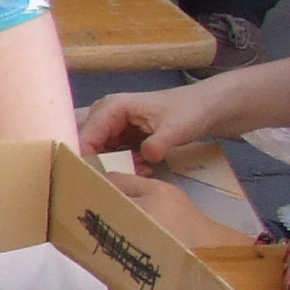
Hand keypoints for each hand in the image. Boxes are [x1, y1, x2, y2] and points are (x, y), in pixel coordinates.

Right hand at [78, 84, 224, 174]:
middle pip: (87, 146)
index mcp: (111, 108)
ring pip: (98, 153)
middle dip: (102, 165)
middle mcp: (104, 115)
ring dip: (114, 167)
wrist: (204, 108)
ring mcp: (111, 126)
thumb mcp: (177, 129)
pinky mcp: (118, 136)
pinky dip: (123, 165)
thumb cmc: (189, 112)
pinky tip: (142, 167)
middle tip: (124, 177)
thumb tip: (146, 157)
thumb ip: (159, 143)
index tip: (100, 182)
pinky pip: (110, 155)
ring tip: (141, 170)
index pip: (85, 138)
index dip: (86, 160)